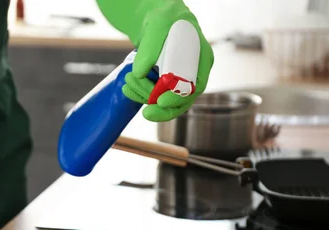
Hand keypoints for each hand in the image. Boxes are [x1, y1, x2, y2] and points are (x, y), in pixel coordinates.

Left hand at [120, 0, 213, 121]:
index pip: (196, 85)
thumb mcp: (157, 25)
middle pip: (183, 100)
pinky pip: (155, 96)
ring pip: (166, 100)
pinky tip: (127, 89)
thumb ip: (150, 48)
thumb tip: (140, 73)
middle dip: (163, 109)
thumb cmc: (164, 18)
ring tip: (128, 82)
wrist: (156, 19)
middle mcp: (194, 72)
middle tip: (146, 113)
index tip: (161, 101)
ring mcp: (180, 79)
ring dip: (144, 96)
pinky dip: (140, 95)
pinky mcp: (166, 83)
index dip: (180, 97)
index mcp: (201, 58)